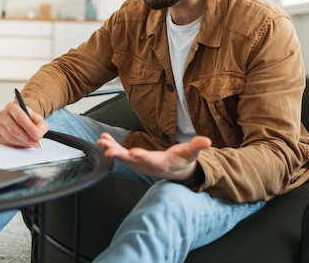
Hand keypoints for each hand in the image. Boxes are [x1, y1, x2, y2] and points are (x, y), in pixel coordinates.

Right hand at [0, 102, 48, 147]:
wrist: (19, 120)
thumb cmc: (27, 118)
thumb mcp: (37, 119)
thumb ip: (41, 126)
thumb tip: (38, 135)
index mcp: (12, 107)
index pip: (20, 117)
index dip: (29, 128)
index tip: (37, 135)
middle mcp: (2, 115)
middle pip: (14, 129)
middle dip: (27, 138)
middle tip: (36, 143)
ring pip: (10, 138)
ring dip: (23, 143)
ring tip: (31, 144)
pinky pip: (7, 143)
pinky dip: (17, 146)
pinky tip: (23, 143)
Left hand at [97, 133, 211, 180]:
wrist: (177, 171)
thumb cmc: (183, 160)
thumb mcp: (192, 154)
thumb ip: (197, 147)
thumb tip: (207, 141)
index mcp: (162, 164)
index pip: (151, 161)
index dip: (143, 157)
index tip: (133, 153)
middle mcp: (148, 165)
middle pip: (132, 162)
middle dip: (120, 156)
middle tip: (108, 152)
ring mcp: (139, 163)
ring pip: (123, 157)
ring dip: (111, 149)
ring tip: (101, 141)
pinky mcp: (134, 159)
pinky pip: (120, 153)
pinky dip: (111, 146)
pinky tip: (103, 138)